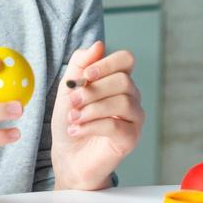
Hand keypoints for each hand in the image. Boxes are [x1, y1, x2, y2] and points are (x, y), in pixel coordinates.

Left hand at [51, 41, 143, 189]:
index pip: (126, 60)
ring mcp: (134, 118)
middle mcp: (131, 97)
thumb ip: (80, 65)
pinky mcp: (131, 139)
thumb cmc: (71, 121)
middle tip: (73, 101)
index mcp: (118, 81)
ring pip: (122, 102)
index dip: (107, 63)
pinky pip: (116, 126)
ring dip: (92, 109)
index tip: (86, 76)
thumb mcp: (68, 89)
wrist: (68, 157)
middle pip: (123, 81)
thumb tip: (98, 45)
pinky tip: (76, 130)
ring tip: (73, 118)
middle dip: (94, 90)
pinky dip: (91, 126)